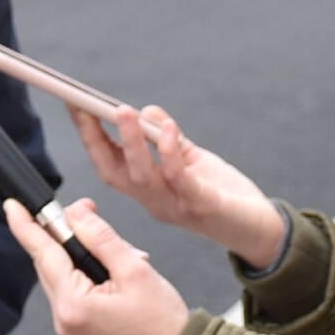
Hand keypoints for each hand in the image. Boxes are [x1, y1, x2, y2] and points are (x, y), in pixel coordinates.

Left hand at [5, 199, 190, 334]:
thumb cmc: (161, 321)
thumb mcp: (134, 269)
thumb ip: (101, 238)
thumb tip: (77, 213)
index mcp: (74, 305)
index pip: (43, 254)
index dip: (25, 226)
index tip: (12, 205)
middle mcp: (64, 318)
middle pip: (50, 261)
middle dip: (69, 233)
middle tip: (90, 211)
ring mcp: (69, 324)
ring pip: (62, 272)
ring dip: (84, 252)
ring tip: (121, 253)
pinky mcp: (77, 325)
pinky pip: (73, 286)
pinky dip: (88, 270)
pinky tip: (115, 268)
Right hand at [70, 104, 286, 269]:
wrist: (259, 229)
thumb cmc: (222, 195)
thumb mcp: (191, 161)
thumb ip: (168, 139)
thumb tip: (145, 111)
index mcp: (146, 190)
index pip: (108, 162)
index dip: (89, 136)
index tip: (75, 105)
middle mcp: (153, 201)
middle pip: (114, 172)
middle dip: (95, 139)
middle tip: (85, 106)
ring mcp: (174, 206)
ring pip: (142, 176)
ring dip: (130, 143)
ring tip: (122, 112)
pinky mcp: (200, 205)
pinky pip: (179, 179)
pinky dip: (170, 152)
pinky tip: (168, 129)